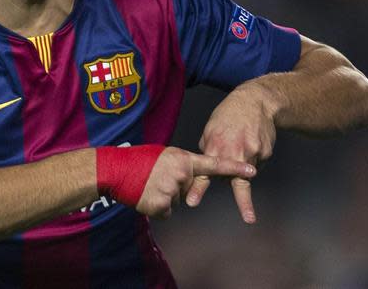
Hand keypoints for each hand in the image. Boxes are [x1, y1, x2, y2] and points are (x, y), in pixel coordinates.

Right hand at [135, 147, 254, 218]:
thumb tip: (187, 174)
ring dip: (165, 197)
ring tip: (149, 185)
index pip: (214, 164)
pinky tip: (146, 195)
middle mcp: (181, 175)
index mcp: (183, 159)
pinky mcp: (161, 205)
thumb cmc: (136, 160)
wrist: (115, 170)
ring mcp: (172, 190)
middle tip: (157, 178)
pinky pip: (166, 211)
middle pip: (189, 190)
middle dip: (177, 187)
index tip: (252, 171)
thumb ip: (180, 163)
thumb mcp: (163, 154)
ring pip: (177, 201)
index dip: (234, 168)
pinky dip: (156, 207)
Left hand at [187, 83, 278, 222]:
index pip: (205, 173)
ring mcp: (252, 153)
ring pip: (246, 173)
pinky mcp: (265, 153)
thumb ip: (207, 150)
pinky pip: (258, 164)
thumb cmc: (228, 115)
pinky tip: (253, 142)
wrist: (256, 102)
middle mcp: (233, 152)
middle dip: (240, 195)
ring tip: (243, 143)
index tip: (192, 202)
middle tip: (248, 215)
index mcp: (215, 147)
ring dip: (243, 166)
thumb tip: (205, 168)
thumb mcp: (211, 129)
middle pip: (234, 181)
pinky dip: (254, 158)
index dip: (198, 189)